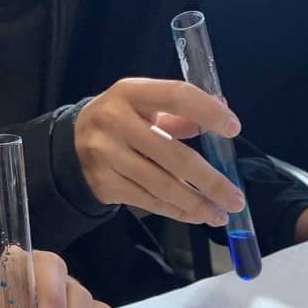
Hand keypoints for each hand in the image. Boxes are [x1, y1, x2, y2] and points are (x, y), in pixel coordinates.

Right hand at [75, 78, 247, 226]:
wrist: (71, 146)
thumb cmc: (121, 121)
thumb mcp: (144, 104)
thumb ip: (180, 110)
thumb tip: (222, 110)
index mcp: (131, 92)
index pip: (176, 96)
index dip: (207, 112)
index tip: (233, 129)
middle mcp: (116, 121)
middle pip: (174, 155)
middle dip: (210, 181)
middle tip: (235, 198)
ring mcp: (108, 155)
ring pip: (162, 186)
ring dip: (196, 204)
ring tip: (220, 214)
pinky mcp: (105, 183)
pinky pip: (149, 201)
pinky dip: (177, 211)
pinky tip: (196, 215)